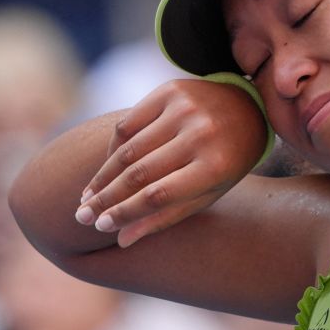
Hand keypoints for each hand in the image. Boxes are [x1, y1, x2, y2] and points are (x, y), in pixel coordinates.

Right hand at [76, 78, 267, 247]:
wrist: (248, 108)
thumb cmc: (228, 161)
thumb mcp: (209, 193)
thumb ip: (167, 215)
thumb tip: (122, 239)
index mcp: (215, 166)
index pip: (159, 195)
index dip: (125, 212)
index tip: (101, 226)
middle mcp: (200, 134)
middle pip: (139, 173)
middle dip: (105, 198)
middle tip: (81, 216)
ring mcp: (184, 109)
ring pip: (128, 149)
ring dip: (103, 176)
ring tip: (86, 197)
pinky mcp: (170, 90)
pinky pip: (129, 123)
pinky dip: (113, 147)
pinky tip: (105, 167)